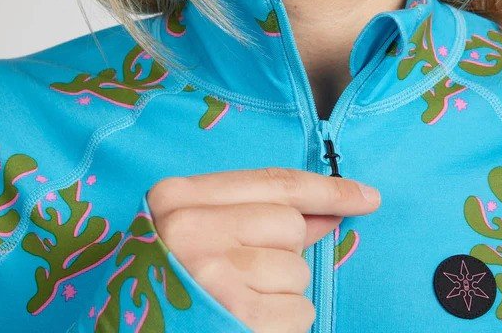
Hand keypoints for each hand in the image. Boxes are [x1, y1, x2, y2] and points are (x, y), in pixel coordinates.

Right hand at [147, 167, 380, 332]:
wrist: (134, 330)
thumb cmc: (170, 279)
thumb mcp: (199, 231)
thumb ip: (259, 214)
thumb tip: (330, 210)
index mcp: (176, 198)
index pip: (273, 183)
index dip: (328, 190)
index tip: (367, 197)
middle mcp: (190, 229)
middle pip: (289, 225)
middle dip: (282, 250)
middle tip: (243, 271)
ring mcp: (212, 273)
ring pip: (297, 270)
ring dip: (280, 290)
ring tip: (236, 299)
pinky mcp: (236, 315)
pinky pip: (298, 311)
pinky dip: (284, 321)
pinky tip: (247, 321)